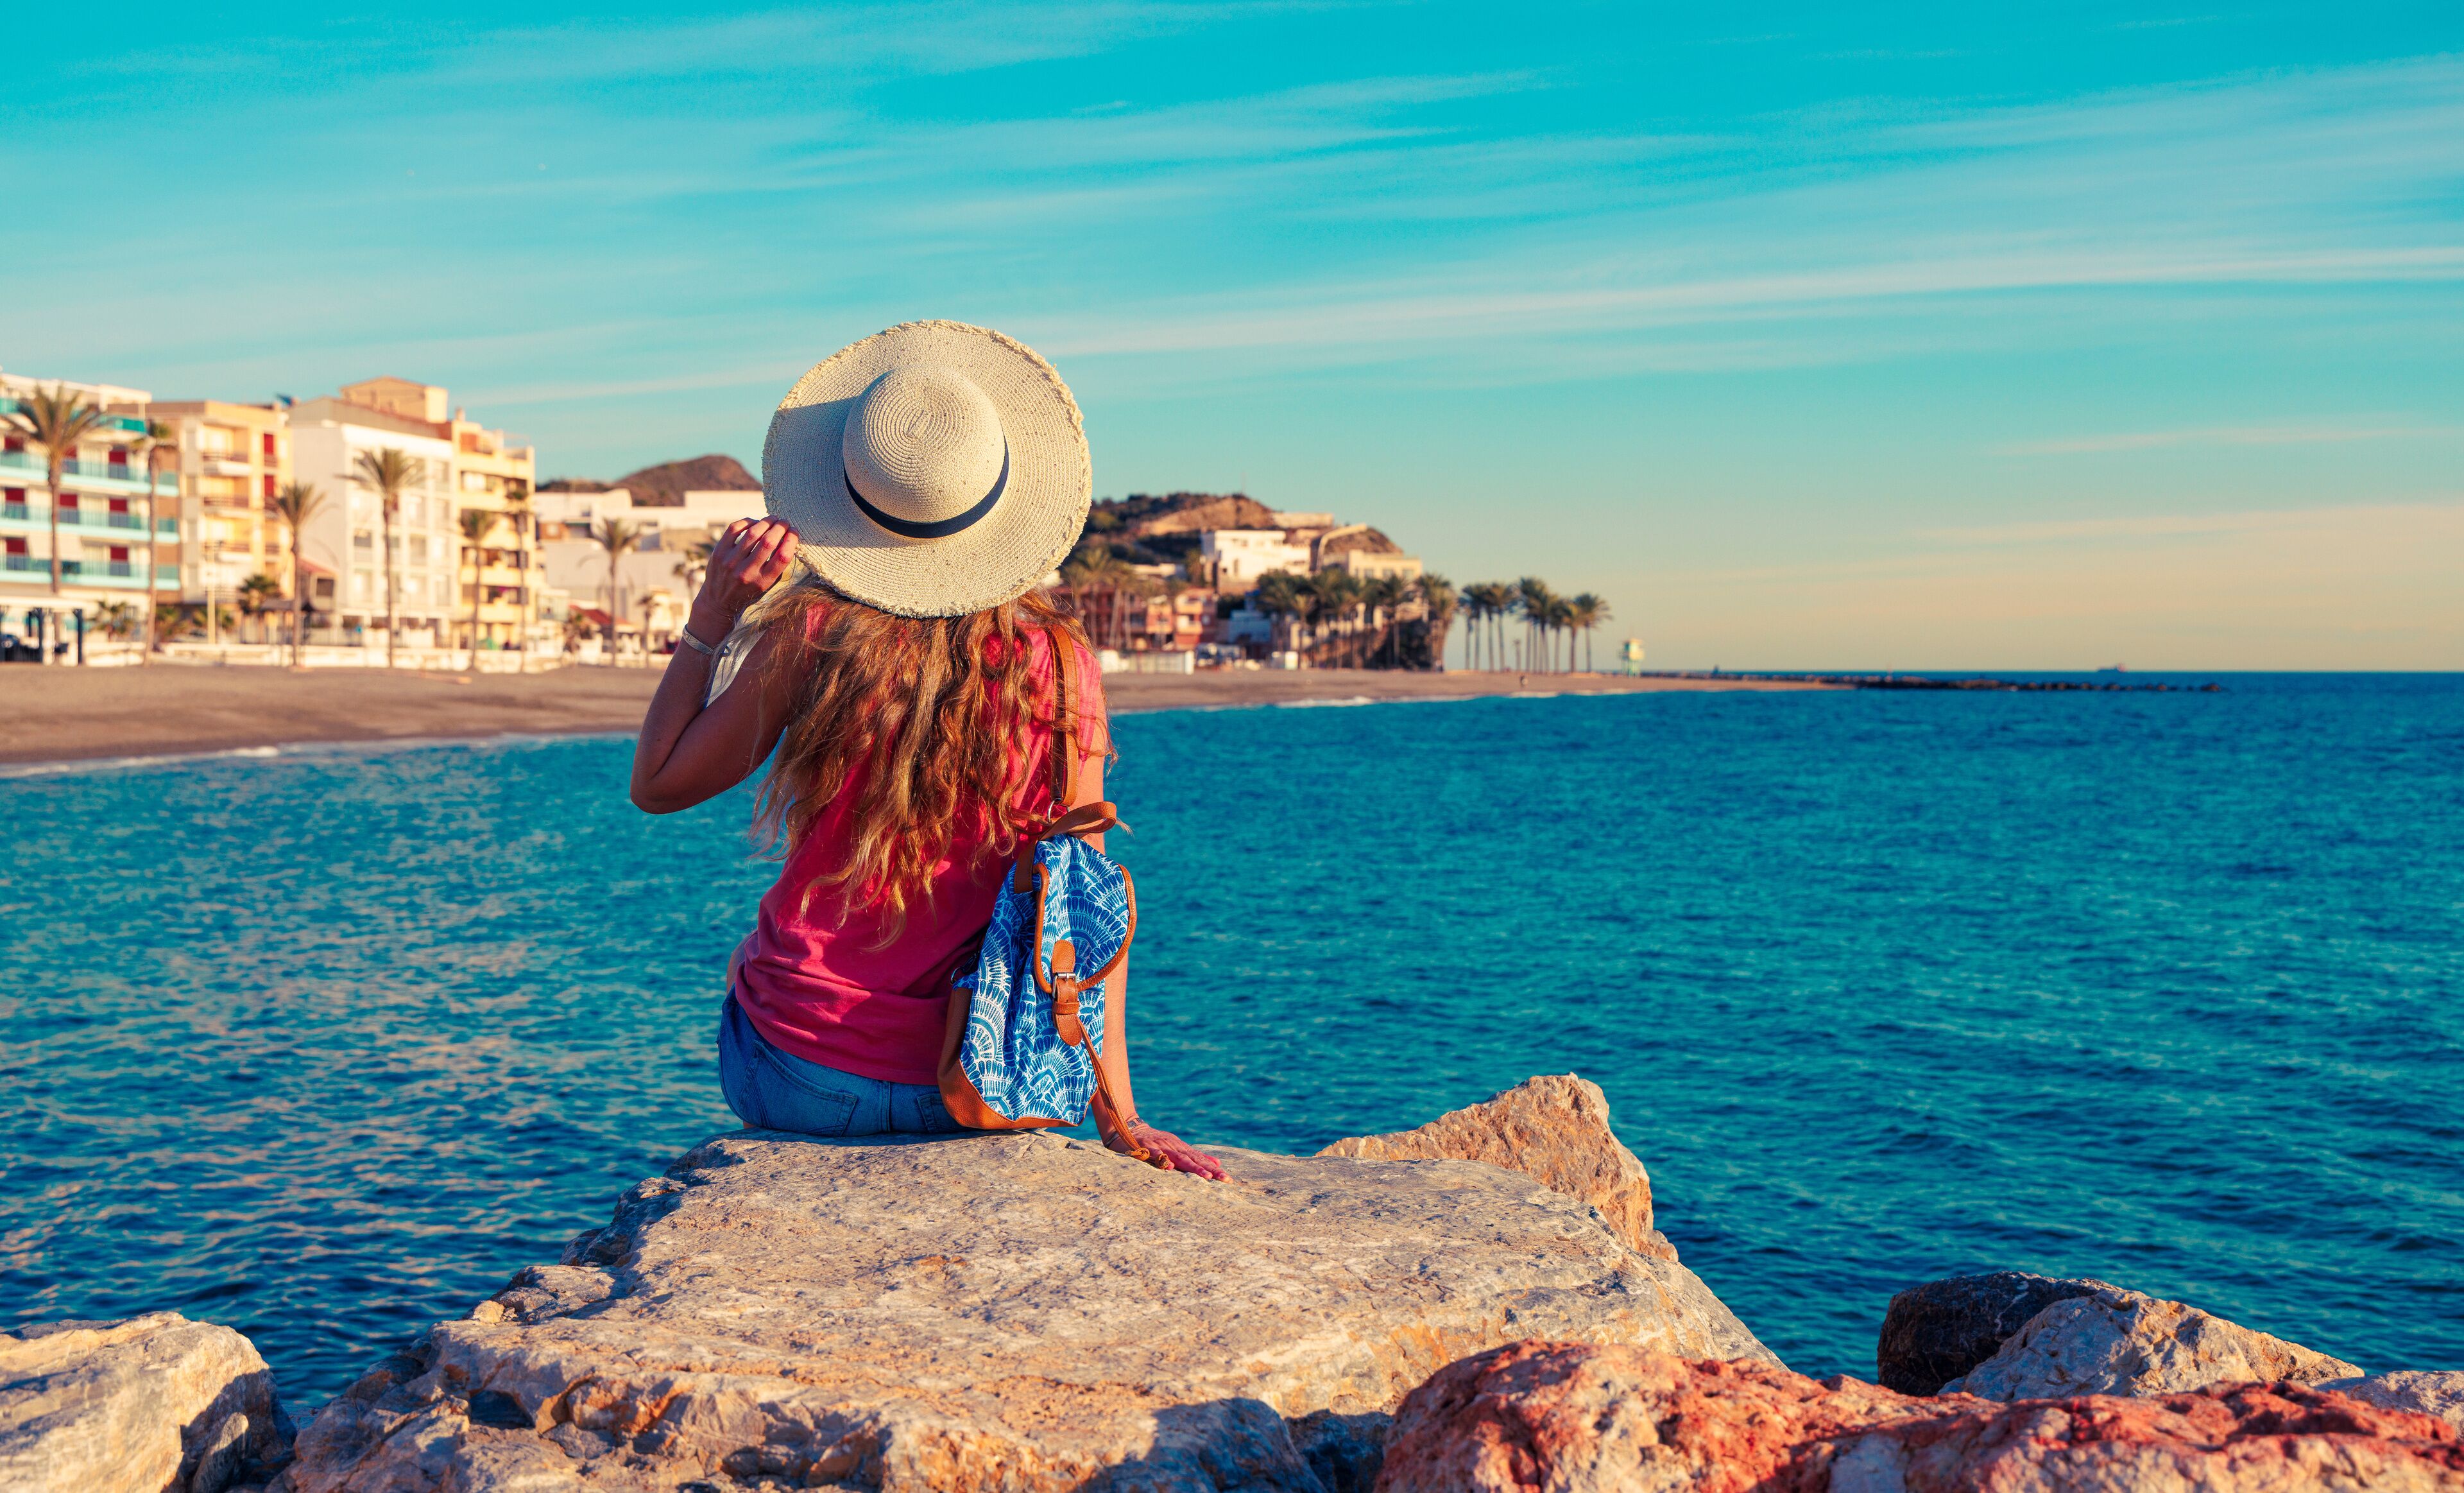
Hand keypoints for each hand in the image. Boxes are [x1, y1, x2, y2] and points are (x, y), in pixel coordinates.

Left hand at [691, 518, 795, 633]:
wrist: (718, 601)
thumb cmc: (748, 591)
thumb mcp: (767, 585)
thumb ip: (778, 566)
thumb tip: (789, 539)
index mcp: (763, 582)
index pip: (783, 556)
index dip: (792, 539)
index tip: (794, 532)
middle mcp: (747, 572)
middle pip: (769, 542)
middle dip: (781, 527)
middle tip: (785, 522)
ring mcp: (731, 562)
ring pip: (753, 533)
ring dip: (766, 521)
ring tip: (772, 519)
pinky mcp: (719, 553)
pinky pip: (734, 529)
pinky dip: (748, 522)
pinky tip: (754, 522)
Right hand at [1107, 1121, 1227, 1181]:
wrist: (1128, 1127)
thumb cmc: (1155, 1142)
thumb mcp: (1176, 1147)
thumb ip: (1194, 1156)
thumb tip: (1216, 1164)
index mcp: (1181, 1148)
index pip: (1200, 1159)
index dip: (1214, 1169)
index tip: (1228, 1179)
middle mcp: (1173, 1146)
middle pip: (1194, 1159)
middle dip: (1209, 1170)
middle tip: (1224, 1179)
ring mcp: (1160, 1145)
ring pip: (1178, 1157)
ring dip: (1192, 1167)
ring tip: (1206, 1176)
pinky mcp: (1145, 1147)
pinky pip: (1154, 1154)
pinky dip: (1162, 1160)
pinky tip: (1170, 1168)